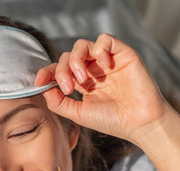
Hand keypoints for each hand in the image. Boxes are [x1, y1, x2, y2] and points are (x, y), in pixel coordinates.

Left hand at [35, 34, 172, 143]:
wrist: (139, 123)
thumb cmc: (113, 121)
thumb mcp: (79, 114)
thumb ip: (59, 103)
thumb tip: (43, 89)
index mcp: (83, 83)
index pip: (60, 70)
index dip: (47, 72)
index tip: (39, 81)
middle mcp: (94, 70)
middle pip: (68, 56)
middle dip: (62, 70)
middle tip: (69, 87)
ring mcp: (108, 61)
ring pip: (82, 45)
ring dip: (76, 60)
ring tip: (82, 79)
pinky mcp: (123, 54)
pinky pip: (105, 39)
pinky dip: (98, 49)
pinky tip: (102, 66)